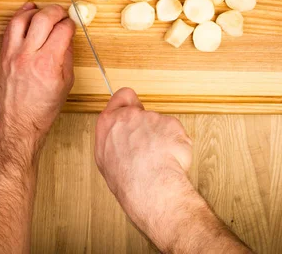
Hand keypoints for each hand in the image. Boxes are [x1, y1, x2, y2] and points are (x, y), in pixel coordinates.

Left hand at [0, 2, 74, 157]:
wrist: (20, 122)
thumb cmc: (44, 107)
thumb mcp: (67, 82)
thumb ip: (67, 55)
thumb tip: (67, 35)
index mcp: (48, 64)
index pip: (62, 30)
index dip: (70, 23)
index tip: (72, 23)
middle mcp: (28, 56)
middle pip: (42, 19)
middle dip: (56, 11)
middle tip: (62, 13)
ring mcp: (12, 55)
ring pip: (21, 19)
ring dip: (35, 10)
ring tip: (44, 10)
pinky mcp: (3, 56)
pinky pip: (9, 30)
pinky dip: (19, 18)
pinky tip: (27, 13)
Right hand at [95, 88, 195, 250]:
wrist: (149, 185)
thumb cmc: (126, 179)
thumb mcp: (105, 160)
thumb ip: (113, 140)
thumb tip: (119, 141)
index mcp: (109, 123)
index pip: (121, 97)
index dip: (129, 102)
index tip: (134, 107)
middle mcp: (129, 116)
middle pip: (142, 112)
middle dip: (147, 125)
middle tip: (149, 144)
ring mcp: (151, 118)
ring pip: (160, 125)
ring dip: (162, 137)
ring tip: (158, 159)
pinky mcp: (171, 124)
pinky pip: (175, 133)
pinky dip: (176, 144)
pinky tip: (170, 160)